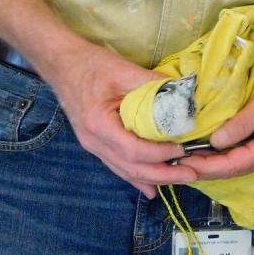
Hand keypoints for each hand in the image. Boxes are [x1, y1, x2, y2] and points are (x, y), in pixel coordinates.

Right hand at [50, 45, 196, 197]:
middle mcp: (94, 141)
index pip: (133, 150)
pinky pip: (118, 166)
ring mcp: (93, 146)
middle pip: (131, 168)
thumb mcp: (124, 70)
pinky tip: (151, 190)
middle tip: (191, 173)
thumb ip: (153, 85)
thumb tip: (185, 94)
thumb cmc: (90, 65)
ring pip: (125, 171)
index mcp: (99, 124)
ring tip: (180, 178)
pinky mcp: (97, 145)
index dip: (159, 154)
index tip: (182, 149)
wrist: (62, 65)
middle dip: (164, 174)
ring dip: (154, 178)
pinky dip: (137, 179)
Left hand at [184, 67, 253, 179]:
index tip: (180, 164)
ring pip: (236, 166)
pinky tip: (209, 152)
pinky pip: (244, 158)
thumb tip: (214, 142)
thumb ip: (240, 124)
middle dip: (202, 169)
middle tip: (174, 164)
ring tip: (185, 159)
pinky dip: (224, 157)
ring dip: (211, 164)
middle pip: (231, 171)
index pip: (229, 166)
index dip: (203, 167)